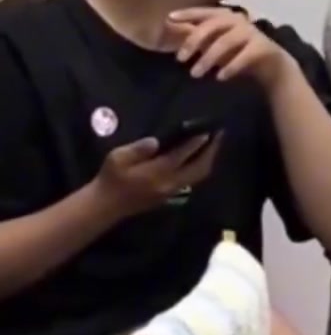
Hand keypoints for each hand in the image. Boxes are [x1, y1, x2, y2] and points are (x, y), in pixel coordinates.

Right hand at [94, 132, 221, 219]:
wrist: (107, 205)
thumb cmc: (111, 178)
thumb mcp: (118, 158)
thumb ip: (138, 149)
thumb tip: (156, 141)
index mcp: (157, 172)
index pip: (183, 154)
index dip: (197, 141)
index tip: (208, 129)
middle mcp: (169, 183)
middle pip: (199, 167)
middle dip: (211, 150)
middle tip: (219, 134)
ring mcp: (171, 191)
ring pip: (198, 176)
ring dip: (208, 159)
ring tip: (214, 143)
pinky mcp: (170, 195)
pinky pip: (192, 180)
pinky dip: (200, 167)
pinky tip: (200, 157)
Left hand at [166, 7, 293, 89]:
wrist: (272, 66)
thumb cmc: (238, 52)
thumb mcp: (215, 44)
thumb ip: (198, 37)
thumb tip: (171, 31)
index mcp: (226, 16)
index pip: (205, 11)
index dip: (188, 13)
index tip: (169, 18)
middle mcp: (239, 20)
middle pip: (213, 25)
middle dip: (194, 40)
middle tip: (179, 58)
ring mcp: (252, 33)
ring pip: (226, 41)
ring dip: (208, 58)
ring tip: (195, 74)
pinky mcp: (263, 47)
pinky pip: (244, 56)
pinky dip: (231, 67)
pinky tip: (220, 77)